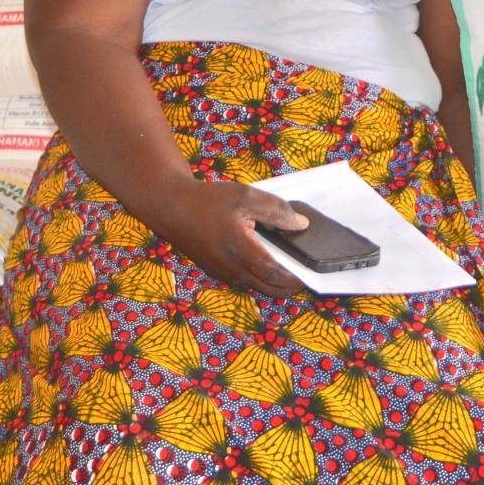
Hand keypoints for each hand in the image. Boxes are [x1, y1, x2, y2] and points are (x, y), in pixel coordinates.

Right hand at [155, 180, 309, 298]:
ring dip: (274, 283)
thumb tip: (301, 225)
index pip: (275, 275)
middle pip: (268, 288)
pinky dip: (259, 277)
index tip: (311, 275)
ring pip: (256, 286)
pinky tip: (266, 262)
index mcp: (241, 251)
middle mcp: (232, 269)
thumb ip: (276, 211)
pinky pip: (243, 280)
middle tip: (306, 277)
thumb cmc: (209, 201)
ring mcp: (223, 273)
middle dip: (289, 287)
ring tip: (290, 269)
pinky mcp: (216, 271)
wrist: (172, 208)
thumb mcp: (245, 196)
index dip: (296, 278)